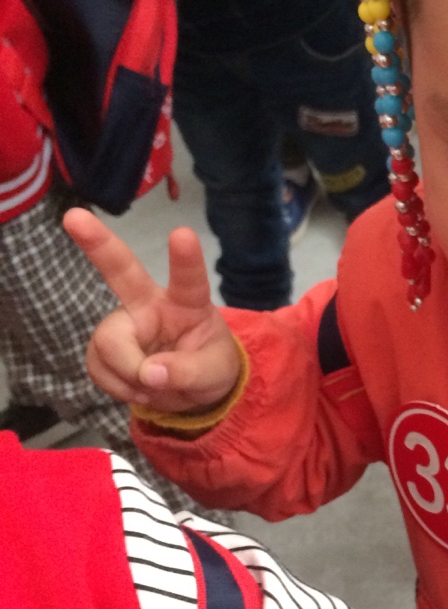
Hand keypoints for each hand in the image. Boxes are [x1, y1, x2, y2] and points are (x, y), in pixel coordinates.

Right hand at [63, 207, 241, 412]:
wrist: (192, 392)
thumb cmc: (209, 366)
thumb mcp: (214, 374)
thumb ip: (188, 372)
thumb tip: (149, 374)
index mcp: (187, 303)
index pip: (188, 279)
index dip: (186, 258)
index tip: (182, 233)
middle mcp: (150, 304)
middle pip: (121, 271)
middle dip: (97, 244)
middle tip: (73, 217)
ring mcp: (124, 323)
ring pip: (108, 342)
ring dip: (128, 373)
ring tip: (154, 387)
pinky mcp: (104, 347)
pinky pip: (98, 366)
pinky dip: (118, 386)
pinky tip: (138, 388)